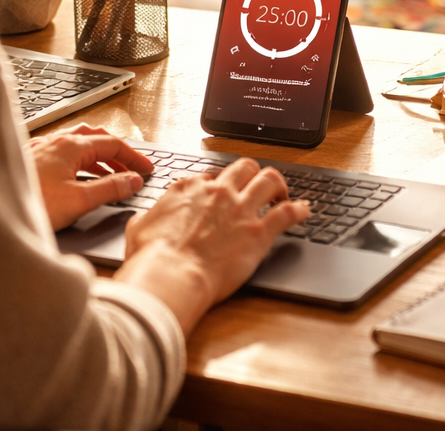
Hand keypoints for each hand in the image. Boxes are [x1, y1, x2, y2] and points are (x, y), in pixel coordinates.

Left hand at [26, 124, 152, 230]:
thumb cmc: (29, 204)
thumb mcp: (79, 200)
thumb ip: (110, 189)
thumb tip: (133, 181)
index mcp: (71, 146)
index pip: (113, 144)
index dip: (134, 157)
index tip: (147, 169)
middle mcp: (55, 142)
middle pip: (96, 138)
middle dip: (117, 153)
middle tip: (132, 169)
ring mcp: (40, 149)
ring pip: (78, 144)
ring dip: (99, 157)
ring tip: (110, 173)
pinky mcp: (29, 161)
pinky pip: (62, 153)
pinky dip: (80, 161)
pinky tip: (77, 176)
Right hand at [117, 158, 309, 333]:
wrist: (171, 276)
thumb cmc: (152, 257)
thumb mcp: (139, 228)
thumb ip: (148, 217)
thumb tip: (145, 218)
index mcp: (190, 187)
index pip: (213, 174)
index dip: (221, 183)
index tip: (224, 192)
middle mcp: (218, 192)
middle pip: (245, 167)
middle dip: (253, 174)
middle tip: (256, 186)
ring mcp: (240, 209)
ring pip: (270, 179)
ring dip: (279, 184)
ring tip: (283, 193)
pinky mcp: (258, 232)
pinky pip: (287, 213)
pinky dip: (299, 209)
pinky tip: (305, 211)